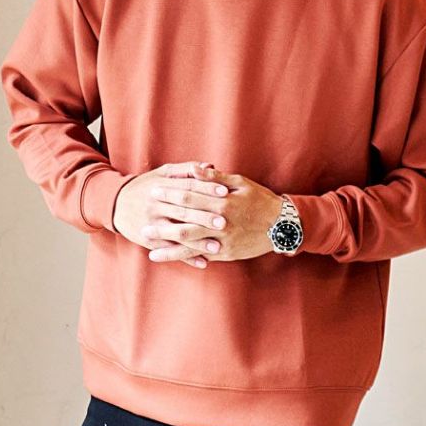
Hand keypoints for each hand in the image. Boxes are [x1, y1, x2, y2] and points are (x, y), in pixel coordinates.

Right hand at [112, 161, 229, 268]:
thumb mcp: (162, 173)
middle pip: (183, 210)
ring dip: (197, 241)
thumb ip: (187, 169)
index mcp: (162, 185)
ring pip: (177, 233)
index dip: (206, 188)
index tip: (225, 192)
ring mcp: (152, 223)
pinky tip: (202, 262)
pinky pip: (170, 249)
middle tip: (224, 222)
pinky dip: (186, 257)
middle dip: (204, 217)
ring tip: (217, 247)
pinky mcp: (149, 240)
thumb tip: (210, 166)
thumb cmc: (146, 186)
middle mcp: (156, 204)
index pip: (187, 186)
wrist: (116, 203)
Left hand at [142, 163, 282, 264]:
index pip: (190, 195)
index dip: (170, 193)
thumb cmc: (260, 200)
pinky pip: (199, 255)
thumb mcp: (240, 183)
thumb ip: (215, 178)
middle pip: (185, 219)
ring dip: (166, 243)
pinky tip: (167, 257)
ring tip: (148, 243)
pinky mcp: (225, 254)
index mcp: (222, 200)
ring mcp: (222, 240)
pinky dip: (182, 257)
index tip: (154, 190)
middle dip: (163, 219)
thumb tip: (194, 168)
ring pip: (189, 242)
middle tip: (143, 218)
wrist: (282, 226)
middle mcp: (220, 221)